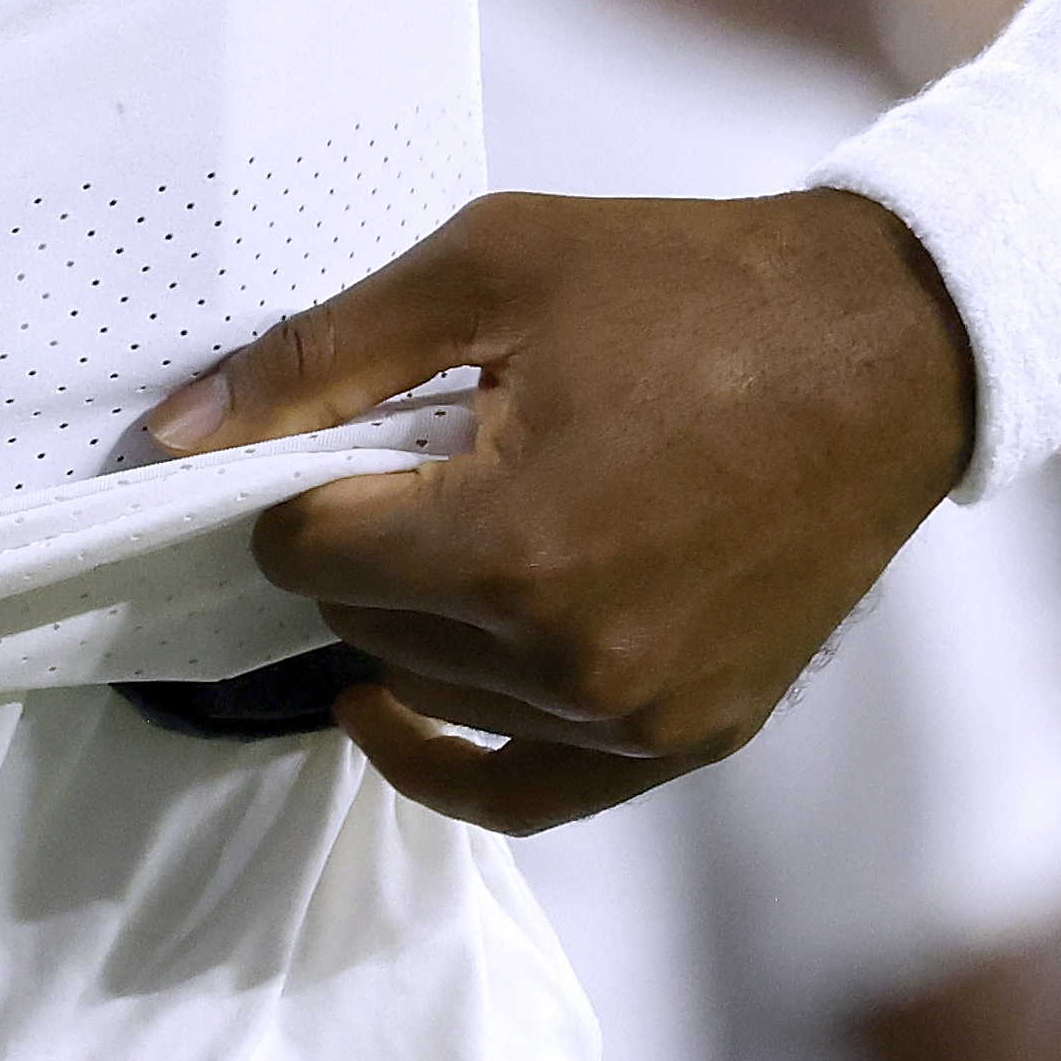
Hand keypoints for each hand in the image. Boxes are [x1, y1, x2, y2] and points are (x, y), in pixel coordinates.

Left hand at [149, 188, 970, 832]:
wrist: (883, 344)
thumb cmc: (685, 285)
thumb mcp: (487, 267)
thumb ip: (320, 355)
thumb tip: (177, 435)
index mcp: (513, 539)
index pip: (309, 552)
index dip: (291, 485)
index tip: (323, 438)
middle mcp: (573, 653)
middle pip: (367, 626)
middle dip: (358, 544)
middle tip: (401, 462)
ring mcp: (640, 711)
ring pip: (438, 695)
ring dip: (412, 624)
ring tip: (448, 528)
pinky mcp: (693, 736)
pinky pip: (529, 794)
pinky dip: (450, 762)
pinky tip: (388, 712)